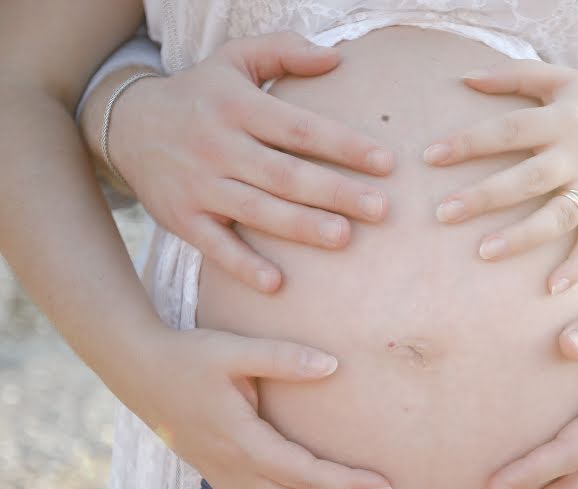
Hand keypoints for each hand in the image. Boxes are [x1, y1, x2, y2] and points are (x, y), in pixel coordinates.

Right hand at [109, 32, 393, 292]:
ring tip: (343, 237)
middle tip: (380, 208)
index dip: (344, 145)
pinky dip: (242, 264)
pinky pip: (215, 245)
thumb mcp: (235, 59)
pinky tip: (276, 283)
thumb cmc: (200, 94)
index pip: (300, 128)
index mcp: (238, 107)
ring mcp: (200, 185)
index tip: (386, 163)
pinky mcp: (182, 218)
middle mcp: (219, 146)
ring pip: (256, 209)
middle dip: (335, 191)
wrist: (126, 125)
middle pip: (285, 173)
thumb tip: (337, 58)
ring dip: (300, 226)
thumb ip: (284, 52)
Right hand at [126, 326, 393, 488]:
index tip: (385, 487)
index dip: (347, 483)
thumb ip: (284, 358)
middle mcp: (235, 469)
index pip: (305, 472)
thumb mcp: (235, 350)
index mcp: (243, 441)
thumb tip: (333, 365)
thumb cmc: (190, 358)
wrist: (141, 372)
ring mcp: (224, 479)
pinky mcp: (218, 478)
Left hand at [424, 60, 577, 293]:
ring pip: (559, 215)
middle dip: (485, 196)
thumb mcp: (561, 80)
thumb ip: (514, 76)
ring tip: (484, 252)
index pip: (508, 130)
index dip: (469, 142)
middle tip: (443, 213)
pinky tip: (551, 289)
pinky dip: (577, 267)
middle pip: (528, 177)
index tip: (430, 157)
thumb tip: (464, 77)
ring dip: (523, 236)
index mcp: (561, 120)